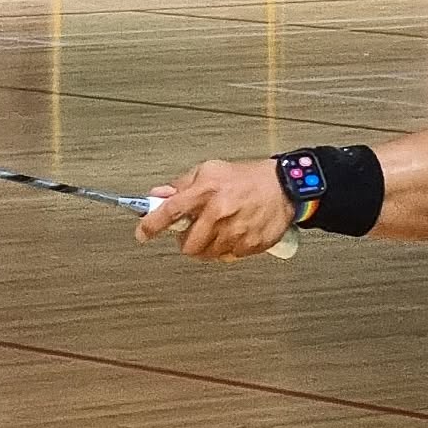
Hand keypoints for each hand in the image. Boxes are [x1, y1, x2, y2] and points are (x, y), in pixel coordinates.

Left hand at [135, 160, 295, 260]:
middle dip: (186, 242)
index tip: (143, 233)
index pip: (171, 211)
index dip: (152, 225)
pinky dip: (227, 249)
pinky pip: (228, 257)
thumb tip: (158, 196)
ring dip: (207, 246)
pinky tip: (234, 233)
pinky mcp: (250, 245)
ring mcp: (235, 231)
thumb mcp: (210, 171)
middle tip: (193, 232)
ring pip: (207, 254)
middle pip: (188, 245)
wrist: (284, 186)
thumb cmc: (247, 178)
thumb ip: (181, 185)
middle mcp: (219, 212)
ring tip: (217, 231)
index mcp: (206, 191)